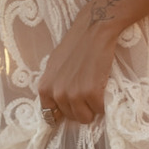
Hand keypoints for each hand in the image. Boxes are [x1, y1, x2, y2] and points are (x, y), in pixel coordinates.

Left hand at [37, 8, 118, 124]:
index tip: (73, 105)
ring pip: (85, 118)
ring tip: (95, 89)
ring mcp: (74, 94)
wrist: (93, 31)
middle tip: (88, 90)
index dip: (64, 111)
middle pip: (71, 117)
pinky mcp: (91, 93)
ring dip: (92, 108)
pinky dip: (104, 103)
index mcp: (45, 88)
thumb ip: (53, 86)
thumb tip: (55, 105)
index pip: (50, 115)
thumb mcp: (54, 67)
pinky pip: (99, 110)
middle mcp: (57, 94)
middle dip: (81, 108)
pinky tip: (102, 86)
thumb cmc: (74, 46)